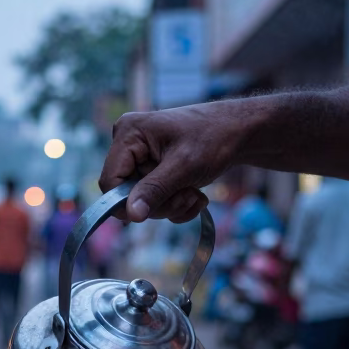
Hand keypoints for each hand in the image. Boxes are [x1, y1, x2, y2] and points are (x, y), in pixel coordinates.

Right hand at [99, 100, 254, 221]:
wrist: (238, 133)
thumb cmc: (213, 138)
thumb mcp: (184, 167)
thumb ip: (155, 190)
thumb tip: (130, 215)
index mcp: (129, 134)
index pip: (110, 181)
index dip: (127, 202)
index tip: (152, 211)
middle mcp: (129, 144)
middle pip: (127, 195)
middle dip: (160, 202)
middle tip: (188, 195)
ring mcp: (140, 158)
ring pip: (143, 202)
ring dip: (172, 205)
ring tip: (195, 192)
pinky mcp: (152, 170)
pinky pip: (155, 200)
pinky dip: (176, 203)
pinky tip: (195, 194)